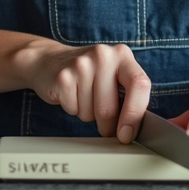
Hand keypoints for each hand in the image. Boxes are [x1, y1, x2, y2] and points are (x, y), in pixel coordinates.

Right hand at [22, 40, 150, 142]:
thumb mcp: (113, 76)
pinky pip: (73, 110)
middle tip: (104, 122)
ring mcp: (81, 64)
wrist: (49, 61)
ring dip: (88, 115)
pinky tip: (71, 94)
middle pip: (110, 108)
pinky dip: (73, 109)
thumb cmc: (89, 75)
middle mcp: (103, 55)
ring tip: (83, 96)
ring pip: (91, 113)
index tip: (127, 134)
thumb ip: (129, 95)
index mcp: (122, 55)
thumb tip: (135, 129)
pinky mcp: (63, 77)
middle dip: (108, 126)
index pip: (139, 84)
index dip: (135, 113)